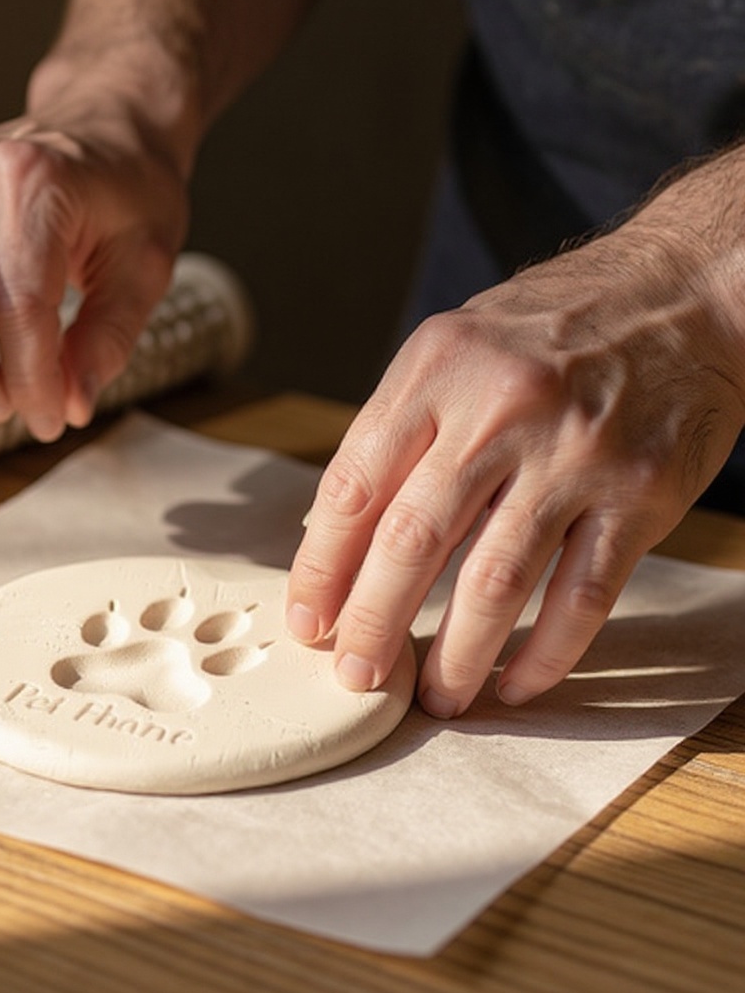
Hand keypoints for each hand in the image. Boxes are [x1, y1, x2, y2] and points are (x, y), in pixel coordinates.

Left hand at [287, 225, 744, 716]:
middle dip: (374, 623)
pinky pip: (582, 595)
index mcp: (437, 369)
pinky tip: (517, 683)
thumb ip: (398, 431)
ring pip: (494, 581)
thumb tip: (332, 531)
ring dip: (457, 655)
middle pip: (413, 540)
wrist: (684, 294)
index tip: (308, 620)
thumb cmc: (553, 328)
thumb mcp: (456, 349)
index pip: (354, 484)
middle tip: (356, 676)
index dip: (322, 565)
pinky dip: (544, 652)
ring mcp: (573, 454)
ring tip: (436, 698)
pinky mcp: (639, 494)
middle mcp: (500, 409)